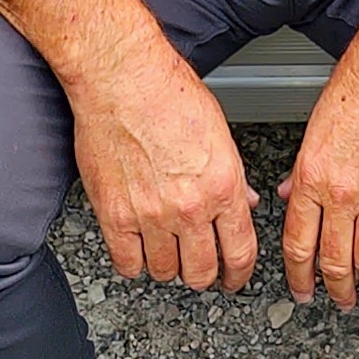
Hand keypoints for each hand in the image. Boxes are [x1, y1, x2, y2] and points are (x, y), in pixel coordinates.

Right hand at [68, 37, 258, 292]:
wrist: (123, 79)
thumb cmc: (171, 93)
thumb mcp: (220, 132)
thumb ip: (232, 176)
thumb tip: (243, 203)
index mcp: (222, 184)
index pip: (240, 251)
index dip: (239, 274)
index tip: (235, 279)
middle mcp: (189, 206)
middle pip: (202, 272)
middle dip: (206, 275)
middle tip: (202, 268)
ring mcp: (150, 215)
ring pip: (165, 273)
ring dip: (170, 268)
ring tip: (170, 253)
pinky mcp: (114, 216)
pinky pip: (127, 264)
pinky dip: (135, 264)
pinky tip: (140, 251)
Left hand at [278, 18, 358, 308]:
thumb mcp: (317, 124)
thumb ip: (303, 168)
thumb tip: (289, 197)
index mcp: (312, 174)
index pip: (297, 242)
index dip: (298, 276)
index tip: (303, 291)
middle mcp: (341, 190)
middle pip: (333, 259)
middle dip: (334, 289)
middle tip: (340, 301)